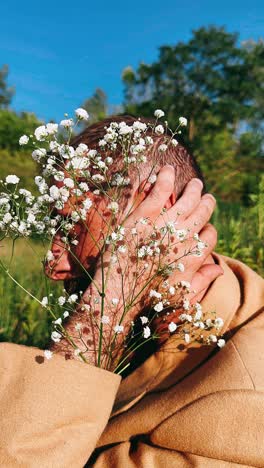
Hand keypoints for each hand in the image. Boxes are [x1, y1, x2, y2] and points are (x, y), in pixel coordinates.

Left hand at [52, 166, 221, 367]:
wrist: (116, 295)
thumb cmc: (147, 299)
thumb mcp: (180, 294)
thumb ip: (201, 280)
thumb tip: (219, 270)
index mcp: (193, 256)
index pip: (210, 235)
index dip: (207, 228)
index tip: (202, 226)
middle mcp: (184, 238)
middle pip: (203, 212)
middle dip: (206, 202)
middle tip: (204, 194)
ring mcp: (165, 224)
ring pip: (188, 199)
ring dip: (193, 188)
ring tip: (194, 182)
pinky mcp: (145, 215)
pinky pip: (160, 190)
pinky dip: (165, 177)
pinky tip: (166, 169)